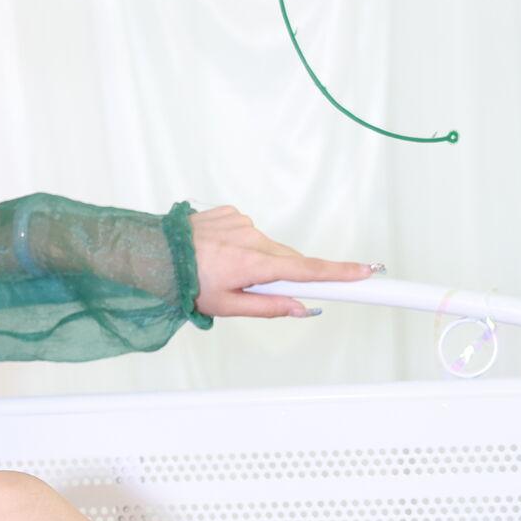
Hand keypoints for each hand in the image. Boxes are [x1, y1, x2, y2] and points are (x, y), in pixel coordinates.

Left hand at [189, 203, 377, 320]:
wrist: (154, 254)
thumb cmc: (186, 284)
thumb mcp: (226, 307)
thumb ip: (267, 308)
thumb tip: (300, 308)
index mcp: (254, 264)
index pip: (307, 270)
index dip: (339, 273)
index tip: (366, 273)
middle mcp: (253, 238)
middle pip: (287, 260)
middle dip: (281, 275)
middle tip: (252, 288)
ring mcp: (242, 221)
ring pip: (266, 247)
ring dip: (257, 260)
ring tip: (225, 270)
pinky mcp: (231, 212)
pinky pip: (248, 232)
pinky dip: (241, 244)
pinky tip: (217, 252)